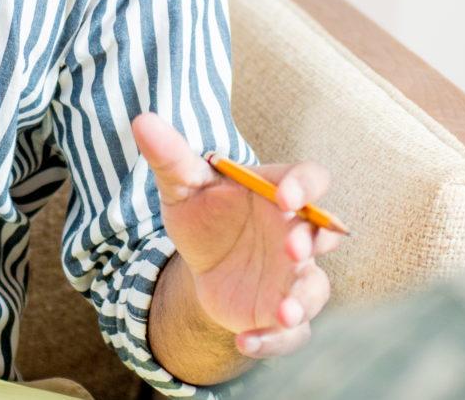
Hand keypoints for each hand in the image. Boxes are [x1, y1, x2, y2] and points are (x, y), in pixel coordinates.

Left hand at [131, 111, 339, 359]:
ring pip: (314, 289)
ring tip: (282, 313)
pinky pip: (292, 333)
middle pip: (322, 235)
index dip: (304, 186)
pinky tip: (245, 342)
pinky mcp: (281, 312)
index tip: (285, 197)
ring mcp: (293, 276)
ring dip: (302, 301)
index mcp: (279, 193)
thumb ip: (171, 157)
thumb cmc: (204, 215)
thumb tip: (142, 121)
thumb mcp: (183, 187)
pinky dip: (274, 341)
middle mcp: (296, 234)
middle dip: (312, 242)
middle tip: (292, 250)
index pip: (310, 179)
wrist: (203, 264)